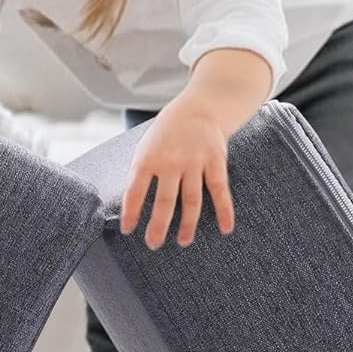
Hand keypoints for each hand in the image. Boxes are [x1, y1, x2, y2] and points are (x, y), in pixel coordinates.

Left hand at [120, 95, 235, 249]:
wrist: (200, 107)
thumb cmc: (168, 133)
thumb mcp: (146, 146)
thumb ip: (140, 173)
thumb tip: (130, 205)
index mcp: (148, 158)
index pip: (135, 190)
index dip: (130, 211)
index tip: (128, 230)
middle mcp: (171, 162)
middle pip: (164, 200)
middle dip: (158, 225)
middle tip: (154, 244)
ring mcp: (195, 162)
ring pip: (191, 199)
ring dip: (188, 223)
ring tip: (183, 241)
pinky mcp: (216, 162)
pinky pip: (220, 190)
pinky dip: (224, 210)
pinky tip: (225, 228)